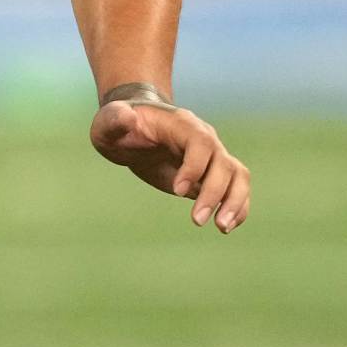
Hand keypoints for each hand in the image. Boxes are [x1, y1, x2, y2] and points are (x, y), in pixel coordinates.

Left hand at [90, 99, 250, 233]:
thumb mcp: (108, 121)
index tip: (177, 190)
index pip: (201, 142)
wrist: (132, 130)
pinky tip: (225, 226)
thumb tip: (128, 118)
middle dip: (215, 193)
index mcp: (181, 123)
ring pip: (237, 176)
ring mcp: (211, 156)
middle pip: (223, 163)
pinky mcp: (211, 174)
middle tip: (197, 220)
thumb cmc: (119, 125)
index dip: (195, 166)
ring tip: (221, 228)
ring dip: (235, 202)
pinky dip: (237, 207)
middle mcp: (204, 137)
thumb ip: (115, 119)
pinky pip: (235, 189)